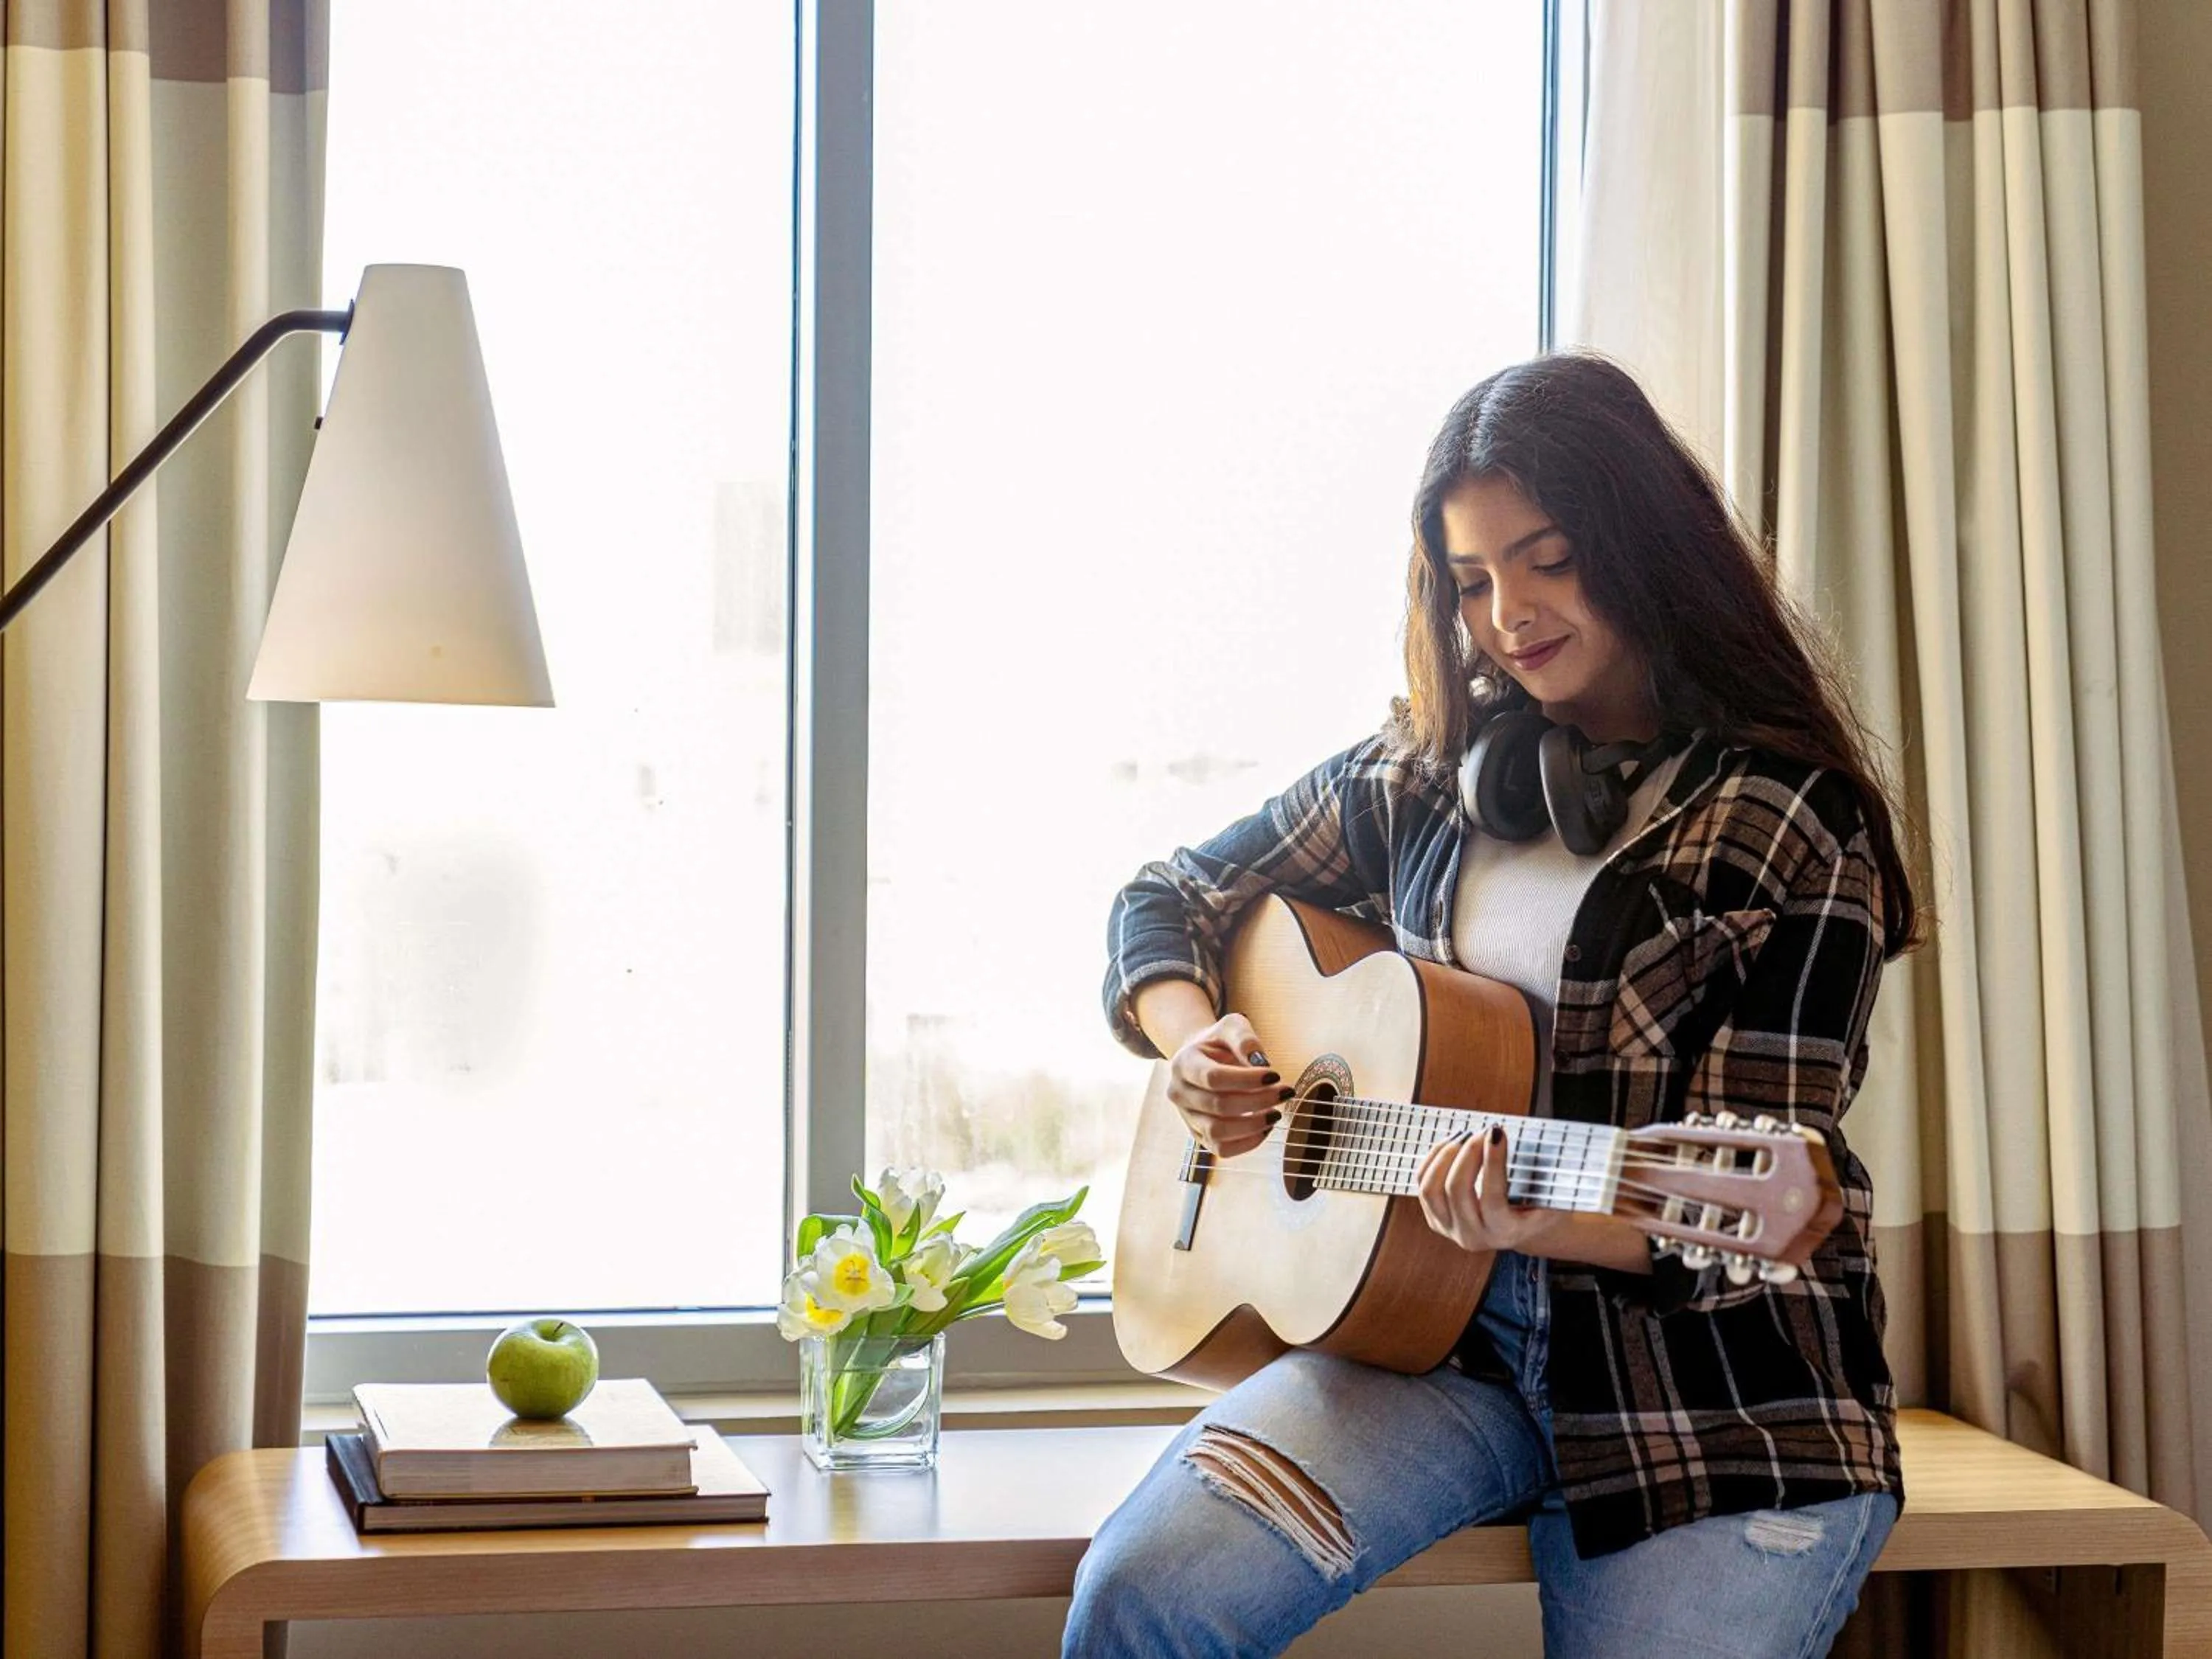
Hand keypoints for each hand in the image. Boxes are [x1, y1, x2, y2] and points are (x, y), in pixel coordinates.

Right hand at [1166, 1012, 1289, 1158]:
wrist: (1200, 1058)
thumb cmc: (1218, 1043)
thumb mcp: (1232, 1026)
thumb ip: (1246, 1040)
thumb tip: (1262, 1065)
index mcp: (1183, 1064)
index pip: (1213, 1078)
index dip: (1247, 1080)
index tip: (1275, 1074)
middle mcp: (1179, 1093)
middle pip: (1218, 1105)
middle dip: (1258, 1101)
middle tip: (1284, 1092)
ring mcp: (1187, 1117)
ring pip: (1218, 1133)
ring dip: (1253, 1125)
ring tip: (1276, 1112)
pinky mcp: (1199, 1135)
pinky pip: (1221, 1149)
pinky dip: (1247, 1143)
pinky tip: (1265, 1127)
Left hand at [1416, 1125, 1554, 1254]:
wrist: (1522, 1228)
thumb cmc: (1539, 1204)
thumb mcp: (1551, 1195)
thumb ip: (1546, 1176)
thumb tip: (1545, 1145)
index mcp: (1506, 1232)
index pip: (1492, 1197)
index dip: (1493, 1162)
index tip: (1496, 1132)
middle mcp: (1474, 1236)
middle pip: (1457, 1190)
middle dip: (1468, 1153)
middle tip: (1480, 1131)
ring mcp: (1451, 1230)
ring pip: (1432, 1189)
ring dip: (1446, 1156)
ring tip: (1465, 1136)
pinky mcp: (1435, 1220)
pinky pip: (1423, 1186)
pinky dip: (1433, 1160)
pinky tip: (1451, 1144)